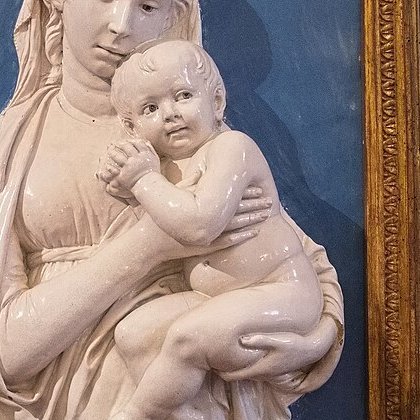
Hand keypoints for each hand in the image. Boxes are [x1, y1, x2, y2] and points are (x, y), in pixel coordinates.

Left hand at [99, 138, 159, 191]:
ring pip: (117, 156)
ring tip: (109, 151)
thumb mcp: (155, 159)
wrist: (150, 187)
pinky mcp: (123, 175)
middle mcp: (136, 159)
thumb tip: (146, 141)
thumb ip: (150, 149)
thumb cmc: (152, 173)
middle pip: (126, 147)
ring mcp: (129, 167)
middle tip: (115, 143)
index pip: (137, 143)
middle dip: (120, 144)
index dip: (131, 141)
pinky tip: (107, 165)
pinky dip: (109, 167)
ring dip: (112, 152)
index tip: (126, 141)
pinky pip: (113, 169)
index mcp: (145, 154)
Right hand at [138, 186, 271, 259]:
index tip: (259, 187)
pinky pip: (229, 242)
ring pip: (236, 226)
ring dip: (252, 220)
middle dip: (254, 205)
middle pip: (236, 211)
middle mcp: (206, 221)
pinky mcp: (206, 246)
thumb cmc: (157, 217)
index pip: (229, 197)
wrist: (149, 243)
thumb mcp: (172, 196)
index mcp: (200, 205)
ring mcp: (208, 235)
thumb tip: (200, 172)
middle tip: (270, 200)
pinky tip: (255, 232)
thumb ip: (187, 185)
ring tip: (266, 215)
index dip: (245, 193)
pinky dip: (243, 236)